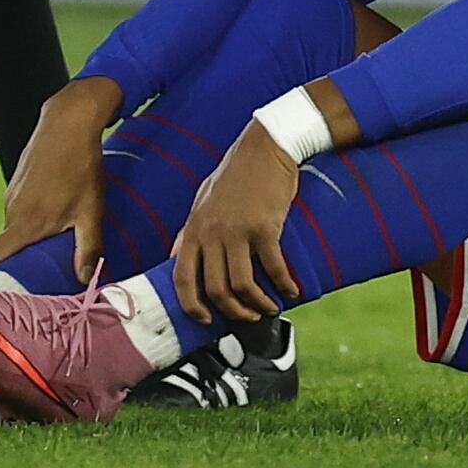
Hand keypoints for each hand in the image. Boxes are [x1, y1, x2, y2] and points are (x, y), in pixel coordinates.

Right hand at [0, 75, 119, 280]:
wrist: (69, 119)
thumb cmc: (81, 164)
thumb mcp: (92, 210)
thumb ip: (88, 247)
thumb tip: (85, 279)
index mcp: (25, 223)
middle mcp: (12, 210)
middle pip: (4, 248)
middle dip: (15, 266)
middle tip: (34, 282)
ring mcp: (13, 194)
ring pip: (16, 228)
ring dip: (27, 242)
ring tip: (50, 252)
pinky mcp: (19, 182)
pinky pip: (21, 211)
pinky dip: (32, 222)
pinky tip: (54, 219)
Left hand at [171, 121, 304, 322]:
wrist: (266, 147)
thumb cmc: (236, 172)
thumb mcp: (203, 199)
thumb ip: (190, 229)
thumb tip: (177, 254)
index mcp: (194, 228)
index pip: (182, 278)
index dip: (192, 306)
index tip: (205, 321)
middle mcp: (211, 232)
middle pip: (216, 289)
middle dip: (233, 312)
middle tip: (248, 317)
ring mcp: (237, 231)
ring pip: (241, 285)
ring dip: (257, 305)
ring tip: (269, 308)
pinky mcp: (264, 227)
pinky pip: (272, 268)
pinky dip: (283, 285)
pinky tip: (291, 290)